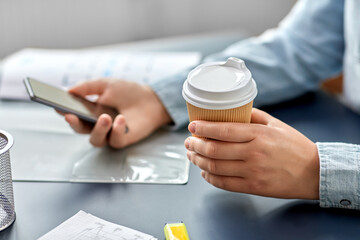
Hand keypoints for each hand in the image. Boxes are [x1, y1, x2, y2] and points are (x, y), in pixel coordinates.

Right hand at [63, 78, 171, 147]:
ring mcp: (109, 134)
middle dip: (74, 124)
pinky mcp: (123, 140)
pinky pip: (115, 141)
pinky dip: (116, 131)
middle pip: (80, 130)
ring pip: (95, 140)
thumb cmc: (128, 92)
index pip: (73, 114)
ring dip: (98, 129)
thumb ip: (88, 87)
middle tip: (70, 115)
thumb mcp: (107, 84)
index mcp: (90, 111)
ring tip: (104, 117)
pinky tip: (121, 120)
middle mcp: (97, 125)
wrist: (152, 99)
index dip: (62, 111)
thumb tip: (68, 90)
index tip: (55, 105)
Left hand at [184, 108, 318, 199]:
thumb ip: (253, 116)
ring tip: (191, 155)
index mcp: (258, 135)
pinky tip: (204, 172)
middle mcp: (253, 153)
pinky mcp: (253, 187)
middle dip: (195, 145)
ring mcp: (252, 172)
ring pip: (215, 167)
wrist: (314, 172)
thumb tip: (232, 111)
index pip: (223, 130)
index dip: (203, 128)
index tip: (192, 126)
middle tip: (188, 142)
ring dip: (198, 161)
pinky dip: (210, 177)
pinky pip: (224, 184)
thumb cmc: (295, 146)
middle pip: (214, 150)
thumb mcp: (276, 124)